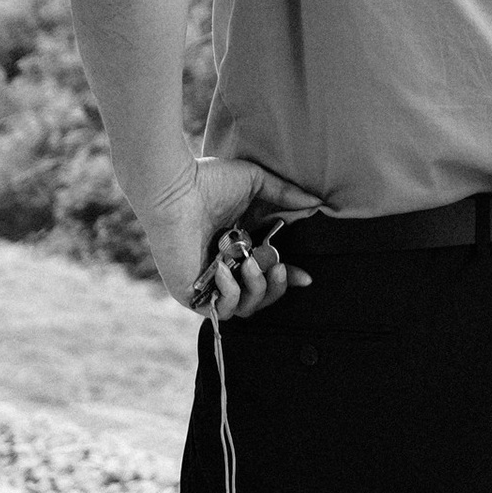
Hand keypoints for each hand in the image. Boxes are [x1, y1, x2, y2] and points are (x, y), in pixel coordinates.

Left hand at [138, 156, 320, 320]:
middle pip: (260, 297)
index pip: (268, 275)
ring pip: (243, 308)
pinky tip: (226, 272)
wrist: (174, 189)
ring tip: (250, 263)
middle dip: (276, 288)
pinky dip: (229, 295)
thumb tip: (317, 203)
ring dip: (256, 290)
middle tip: (278, 267)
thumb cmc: (209, 181)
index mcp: (239, 248)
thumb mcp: (256, 183)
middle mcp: (225, 268)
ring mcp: (207, 283)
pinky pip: (217, 311)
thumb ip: (286, 195)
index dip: (288, 280)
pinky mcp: (190, 292)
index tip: (305, 277)